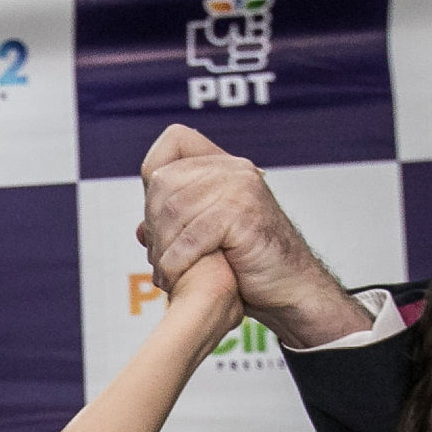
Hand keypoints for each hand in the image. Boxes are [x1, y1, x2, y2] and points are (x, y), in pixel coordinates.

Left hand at [137, 124, 372, 349]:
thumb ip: (178, 226)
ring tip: (164, 274)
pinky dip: (176, 262)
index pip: (174, 141)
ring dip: (161, 249)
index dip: (155, 173)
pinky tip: (175, 278)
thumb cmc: (250, 267)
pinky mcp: (243, 215)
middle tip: (157, 258)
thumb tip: (141, 230)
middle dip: (154, 224)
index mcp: (225, 167)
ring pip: (172, 210)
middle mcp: (233, 169)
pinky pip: (190, 236)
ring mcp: (240, 188)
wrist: (290, 290)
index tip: (157, 216)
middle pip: (163, 182)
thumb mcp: (208, 239)